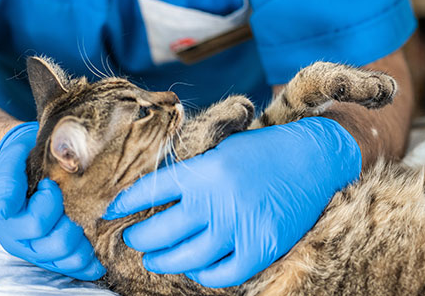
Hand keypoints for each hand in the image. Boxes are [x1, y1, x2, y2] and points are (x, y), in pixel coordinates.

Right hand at [0, 122, 104, 279]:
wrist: (22, 162)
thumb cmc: (23, 153)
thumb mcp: (15, 150)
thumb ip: (11, 175)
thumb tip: (13, 206)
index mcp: (0, 212)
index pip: (32, 223)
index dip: (48, 204)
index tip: (50, 184)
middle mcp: (12, 235)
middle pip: (52, 244)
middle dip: (71, 221)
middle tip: (72, 200)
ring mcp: (29, 248)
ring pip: (63, 257)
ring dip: (81, 241)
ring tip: (85, 219)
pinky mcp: (46, 255)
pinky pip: (70, 267)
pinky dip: (86, 262)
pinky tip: (96, 253)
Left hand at [103, 116, 361, 287]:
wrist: (312, 158)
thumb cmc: (265, 150)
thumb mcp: (221, 149)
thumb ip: (192, 172)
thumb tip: (156, 196)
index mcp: (203, 170)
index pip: (149, 191)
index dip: (125, 204)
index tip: (112, 212)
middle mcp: (217, 200)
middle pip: (160, 231)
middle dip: (139, 238)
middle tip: (132, 238)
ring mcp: (240, 227)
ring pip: (187, 258)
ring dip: (163, 260)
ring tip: (155, 258)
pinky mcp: (261, 247)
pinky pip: (222, 273)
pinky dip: (204, 275)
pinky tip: (196, 269)